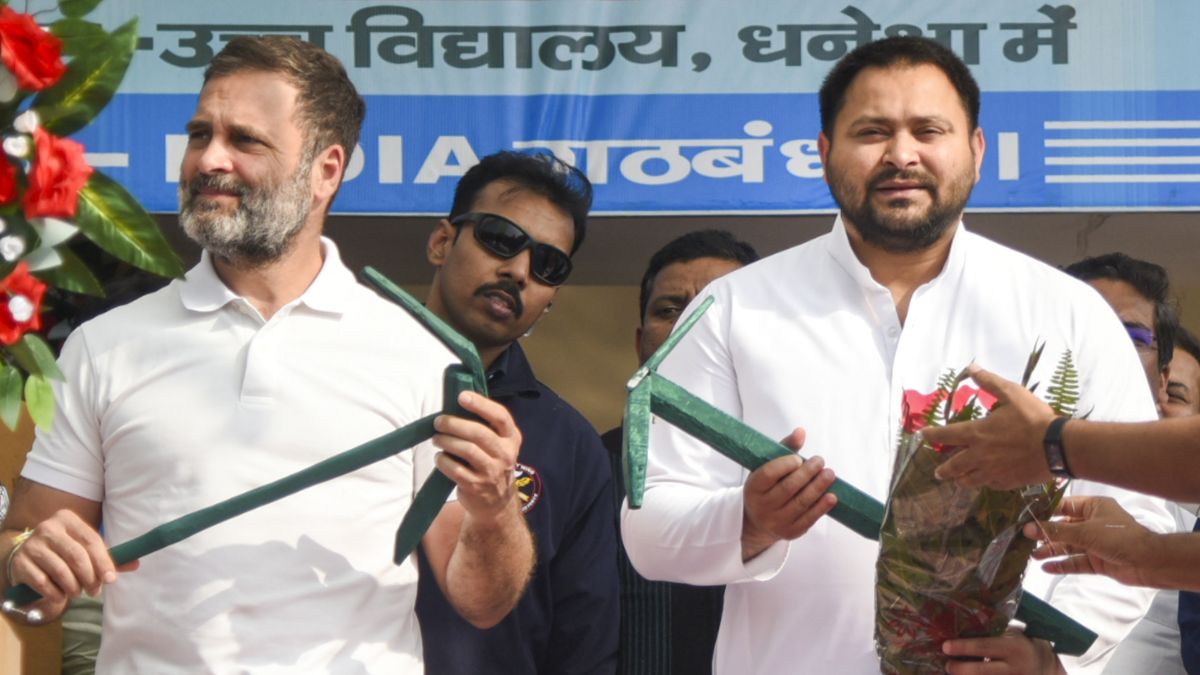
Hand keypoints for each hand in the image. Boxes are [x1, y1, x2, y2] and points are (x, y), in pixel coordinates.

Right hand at [6, 510, 136, 622]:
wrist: (27, 557)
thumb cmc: (63, 551)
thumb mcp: (85, 549)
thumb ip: (108, 557)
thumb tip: (136, 563)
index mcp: (67, 519)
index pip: (91, 540)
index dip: (103, 562)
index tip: (110, 580)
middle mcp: (48, 528)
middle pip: (77, 556)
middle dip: (89, 578)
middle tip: (94, 591)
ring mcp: (32, 545)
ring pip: (61, 571)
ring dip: (73, 588)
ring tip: (78, 593)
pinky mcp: (20, 563)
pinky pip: (43, 583)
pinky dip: (55, 594)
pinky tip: (60, 596)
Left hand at [432, 391, 521, 523]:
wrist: (497, 502)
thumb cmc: (492, 463)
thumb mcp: (498, 444)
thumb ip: (484, 426)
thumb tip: (455, 405)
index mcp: (511, 438)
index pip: (500, 416)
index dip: (481, 404)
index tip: (462, 396)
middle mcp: (505, 454)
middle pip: (479, 433)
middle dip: (454, 424)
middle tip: (439, 422)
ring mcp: (491, 471)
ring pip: (466, 450)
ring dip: (446, 441)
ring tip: (436, 438)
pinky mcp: (476, 486)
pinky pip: (456, 469)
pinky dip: (443, 461)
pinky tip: (440, 457)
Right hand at [741, 427, 836, 560]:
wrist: (757, 521)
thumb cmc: (766, 487)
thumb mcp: (766, 468)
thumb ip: (784, 449)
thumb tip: (801, 431)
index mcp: (753, 488)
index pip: (769, 474)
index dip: (785, 464)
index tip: (798, 458)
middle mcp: (762, 506)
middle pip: (788, 488)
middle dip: (807, 473)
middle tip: (820, 461)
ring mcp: (776, 522)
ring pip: (801, 503)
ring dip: (818, 487)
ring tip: (830, 474)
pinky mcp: (790, 532)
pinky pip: (809, 519)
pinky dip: (822, 507)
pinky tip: (832, 496)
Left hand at [927, 365, 1057, 488]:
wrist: (1058, 447)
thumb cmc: (1034, 418)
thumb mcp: (1012, 393)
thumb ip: (989, 382)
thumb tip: (971, 368)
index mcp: (977, 433)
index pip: (946, 435)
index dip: (932, 435)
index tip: (922, 436)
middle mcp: (979, 455)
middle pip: (953, 466)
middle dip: (943, 469)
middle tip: (938, 472)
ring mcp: (993, 472)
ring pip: (970, 480)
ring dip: (960, 480)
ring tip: (957, 481)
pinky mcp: (1007, 482)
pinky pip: (989, 486)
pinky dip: (983, 484)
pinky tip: (984, 482)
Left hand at [942, 630, 1062, 673]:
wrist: (1047, 666)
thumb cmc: (1022, 646)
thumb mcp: (1012, 637)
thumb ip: (992, 635)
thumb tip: (959, 632)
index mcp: (1014, 647)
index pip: (985, 646)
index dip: (964, 647)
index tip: (945, 646)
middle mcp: (1015, 667)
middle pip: (982, 671)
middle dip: (960, 669)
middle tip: (947, 665)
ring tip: (953, 673)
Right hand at [1023, 496, 1155, 587]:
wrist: (1148, 562)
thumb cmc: (1117, 537)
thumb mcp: (1084, 531)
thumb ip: (1055, 531)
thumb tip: (1027, 528)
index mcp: (1093, 507)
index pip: (1064, 506)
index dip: (1045, 512)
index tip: (1024, 517)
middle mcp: (1093, 523)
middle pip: (1064, 528)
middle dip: (1045, 535)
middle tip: (1024, 540)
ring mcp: (1095, 543)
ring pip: (1069, 546)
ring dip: (1052, 550)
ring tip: (1032, 556)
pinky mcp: (1097, 561)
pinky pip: (1076, 562)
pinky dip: (1062, 564)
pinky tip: (1047, 568)